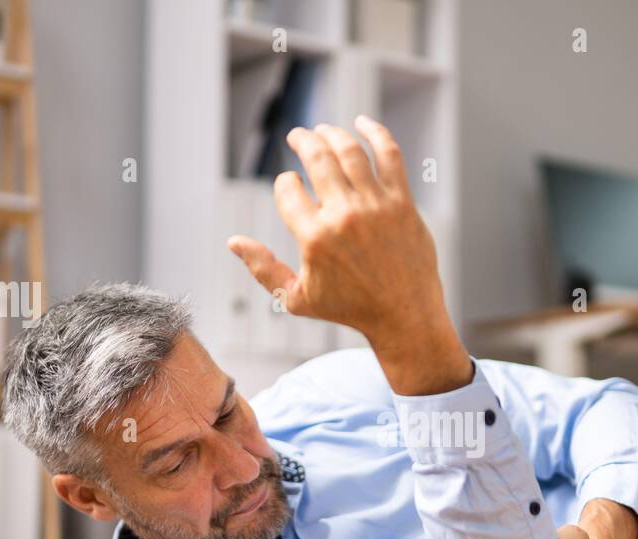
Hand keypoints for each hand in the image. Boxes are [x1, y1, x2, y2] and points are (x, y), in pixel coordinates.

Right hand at [226, 116, 450, 351]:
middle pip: (316, 157)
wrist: (404, 315)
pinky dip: (375, 133)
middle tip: (298, 136)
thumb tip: (233, 242)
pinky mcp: (402, 202)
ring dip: (331, 133)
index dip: (284, 183)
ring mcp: (375, 206)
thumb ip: (263, 269)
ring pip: (349, 150)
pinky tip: (363, 123)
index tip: (290, 186)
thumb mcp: (297, 299)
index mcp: (314, 238)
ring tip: (323, 131)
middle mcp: (344, 217)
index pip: (287, 188)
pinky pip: (389, 155)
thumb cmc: (349, 309)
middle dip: (302, 140)